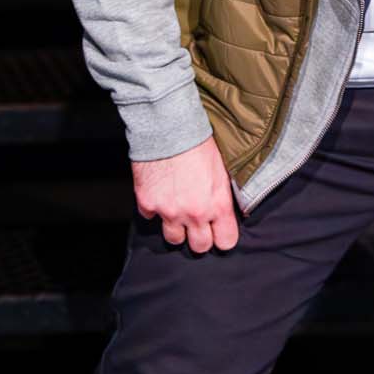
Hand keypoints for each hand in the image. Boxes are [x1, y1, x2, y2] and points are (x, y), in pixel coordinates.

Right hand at [130, 134, 238, 252]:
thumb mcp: (222, 171)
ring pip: (173, 239)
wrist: (168, 126)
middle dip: (199, 237)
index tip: (219, 232)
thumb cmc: (199, 143)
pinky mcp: (147, 203)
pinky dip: (154, 209)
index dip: (222, 237)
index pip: (226, 242)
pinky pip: (150, 217)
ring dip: (176, 228)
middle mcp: (194, 213)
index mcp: (217, 205)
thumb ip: (222, 197)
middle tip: (197, 224)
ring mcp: (168, 211)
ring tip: (177, 211)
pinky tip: (160, 194)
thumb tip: (225, 211)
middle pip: (199, 247)